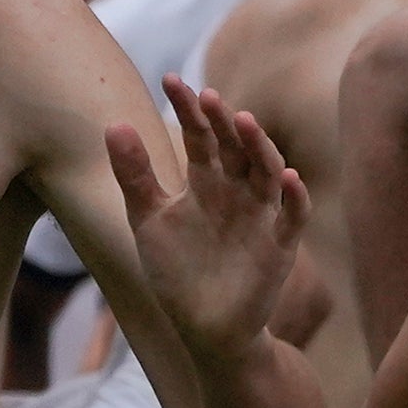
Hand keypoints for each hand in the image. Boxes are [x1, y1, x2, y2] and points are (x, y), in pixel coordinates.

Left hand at [114, 77, 313, 360]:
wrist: (205, 328)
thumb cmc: (177, 273)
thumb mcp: (147, 220)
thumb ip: (134, 175)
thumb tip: (113, 124)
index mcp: (206, 182)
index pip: (201, 137)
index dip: (189, 109)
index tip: (171, 79)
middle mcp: (237, 192)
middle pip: (236, 147)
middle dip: (224, 122)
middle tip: (208, 97)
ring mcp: (261, 216)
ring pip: (267, 171)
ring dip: (260, 147)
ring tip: (245, 122)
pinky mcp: (280, 245)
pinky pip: (292, 215)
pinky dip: (293, 196)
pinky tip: (287, 177)